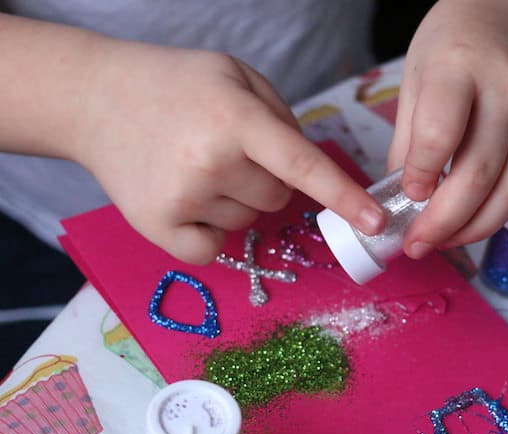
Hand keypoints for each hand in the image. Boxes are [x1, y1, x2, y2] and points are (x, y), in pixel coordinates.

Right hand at [76, 40, 384, 263]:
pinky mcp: (158, 228)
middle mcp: (211, 161)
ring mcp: (183, 199)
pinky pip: (215, 249)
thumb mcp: (236, 76)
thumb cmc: (175, 85)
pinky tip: (187, 197)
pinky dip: (211, 231)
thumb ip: (282, 117)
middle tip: (224, 148)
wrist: (94, 98)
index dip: (344, 196)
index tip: (377, 223)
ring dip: (237, 200)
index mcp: (236, 118)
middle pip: (280, 198)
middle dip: (266, 178)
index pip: (302, 165)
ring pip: (251, 221)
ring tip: (198, 164)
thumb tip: (312, 172)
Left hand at [387, 0, 507, 258]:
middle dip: (443, 222)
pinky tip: (468, 224)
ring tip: (442, 244)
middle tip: (416, 246)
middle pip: (478, 173)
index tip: (404, 201)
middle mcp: (507, 90)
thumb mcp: (417, 73)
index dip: (420, 175)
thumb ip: (408, 136)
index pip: (441, 133)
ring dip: (472, 229)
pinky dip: (494, 214)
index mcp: (461, 66)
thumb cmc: (456, 42)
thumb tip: (398, 197)